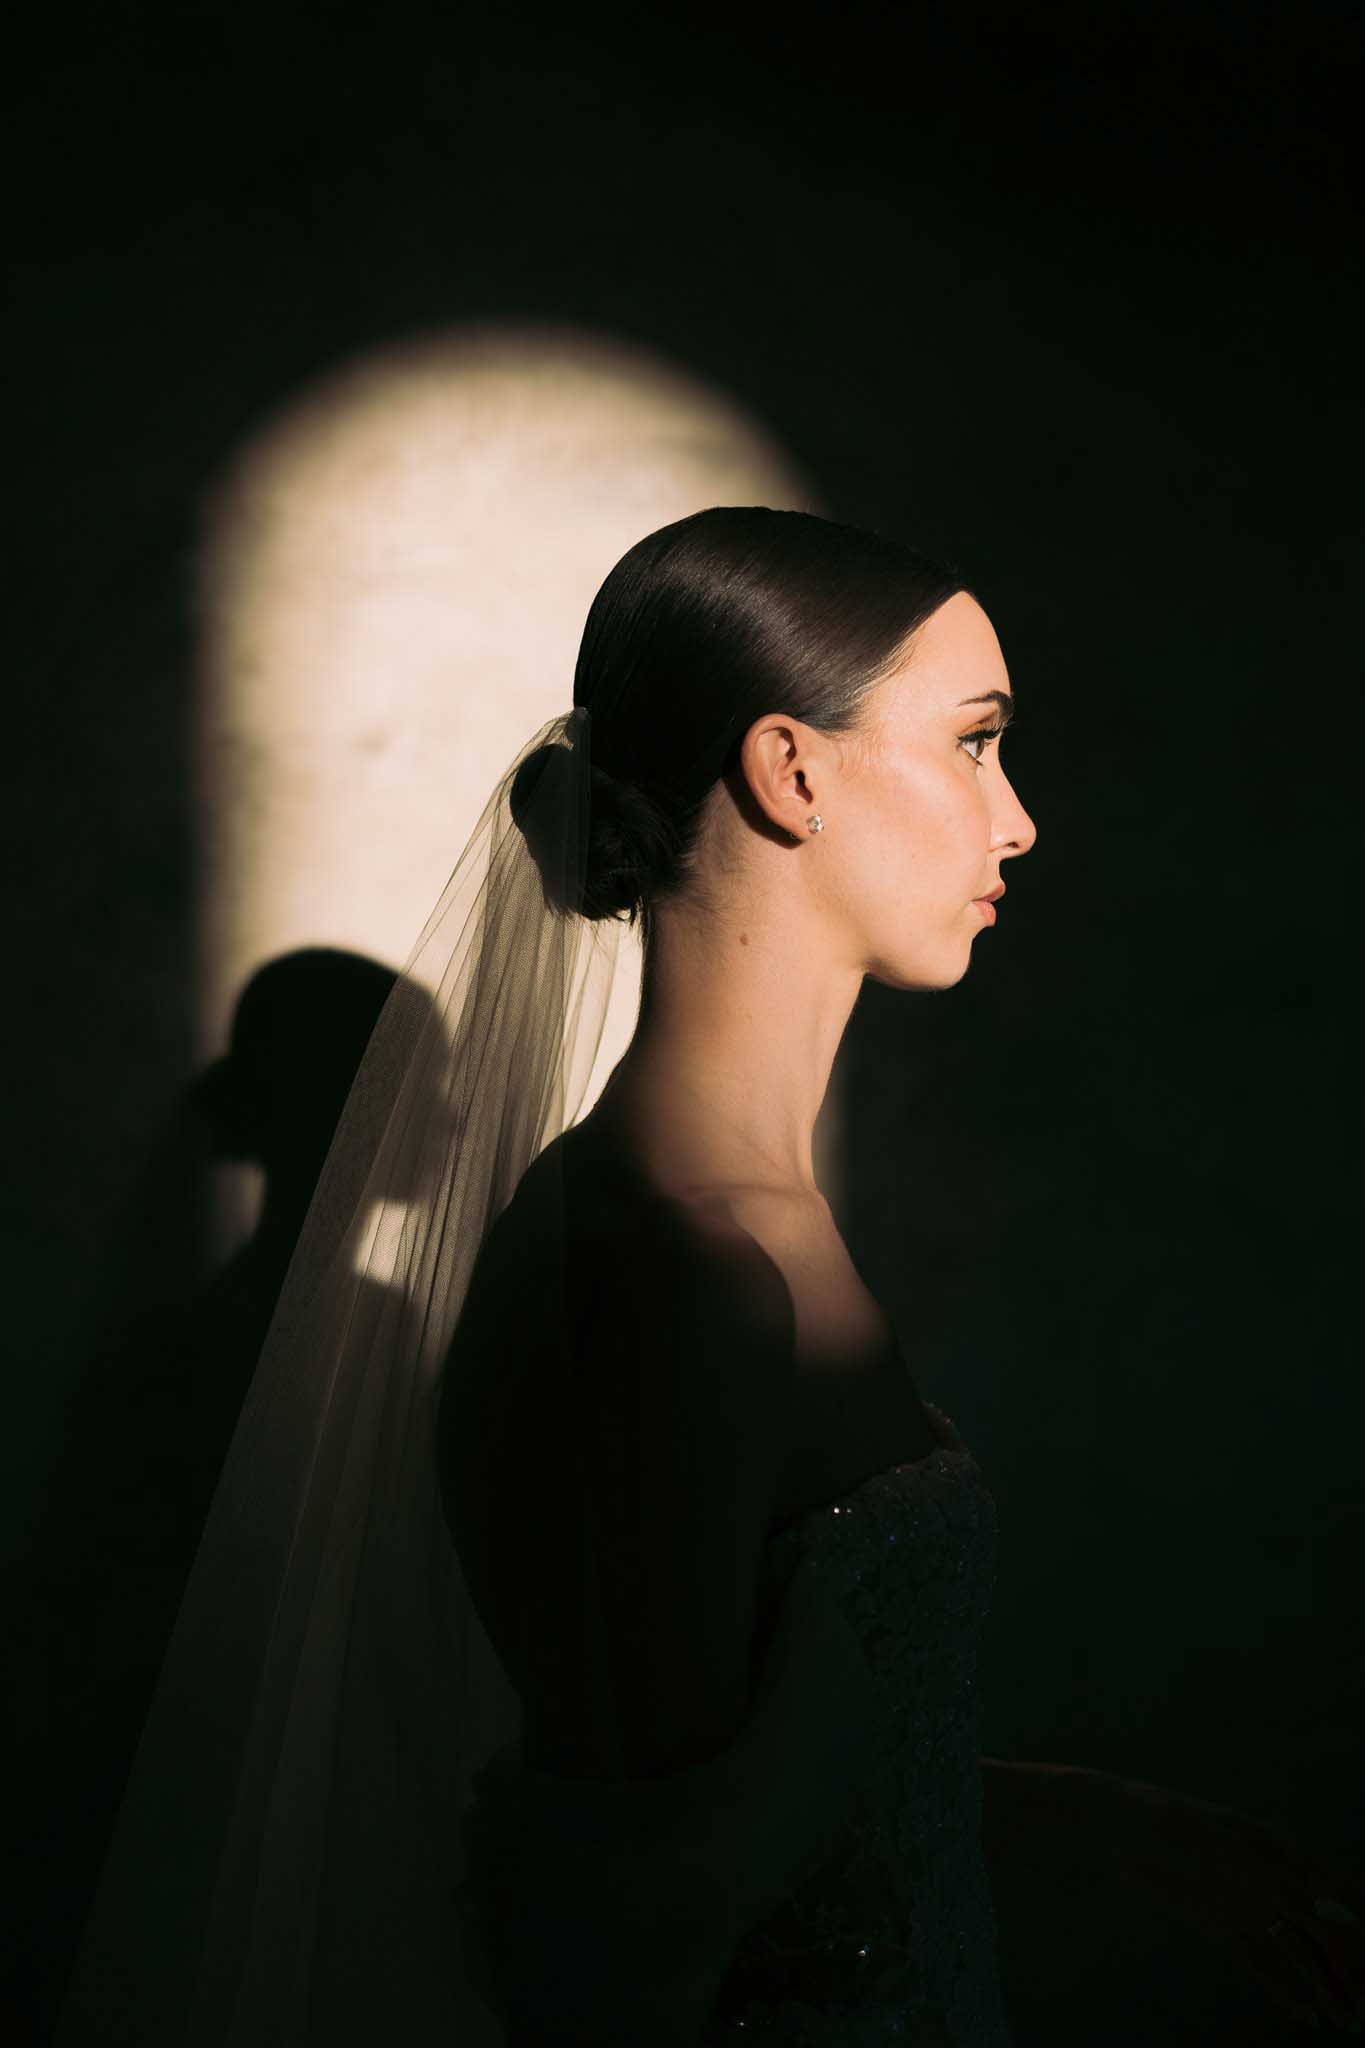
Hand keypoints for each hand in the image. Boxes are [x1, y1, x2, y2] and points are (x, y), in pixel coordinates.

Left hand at [1017, 1763, 1364, 2033]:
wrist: (1119, 1827)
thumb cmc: (1175, 1822)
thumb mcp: (1231, 1850)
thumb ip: (1283, 1882)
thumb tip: (1338, 1912)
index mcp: (1282, 1852)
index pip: (1338, 1897)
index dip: (1364, 1931)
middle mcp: (1272, 1881)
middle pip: (1324, 1931)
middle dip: (1352, 1968)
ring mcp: (1248, 1905)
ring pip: (1298, 1952)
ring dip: (1325, 1985)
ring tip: (1348, 2022)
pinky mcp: (1223, 1925)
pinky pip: (1262, 1962)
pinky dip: (1285, 1987)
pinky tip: (1307, 2014)